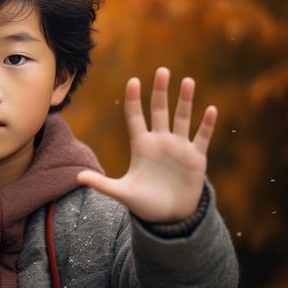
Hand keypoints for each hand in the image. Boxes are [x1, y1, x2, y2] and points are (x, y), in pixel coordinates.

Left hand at [76, 67, 216, 221]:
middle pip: (160, 111)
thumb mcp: (122, 192)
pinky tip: (211, 109)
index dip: (134, 100)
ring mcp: (178, 147)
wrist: (169, 217)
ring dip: (185, 101)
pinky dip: (206, 124)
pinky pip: (202, 137)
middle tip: (162, 70)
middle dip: (160, 91)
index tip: (133, 81)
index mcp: (141, 146)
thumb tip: (77, 177)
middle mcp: (160, 141)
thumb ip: (101, 184)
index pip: (135, 117)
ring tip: (187, 81)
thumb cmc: (144, 203)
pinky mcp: (195, 157)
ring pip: (182, 118)